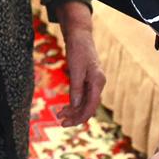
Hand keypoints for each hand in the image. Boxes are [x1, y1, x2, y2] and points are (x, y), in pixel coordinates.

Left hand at [56, 7, 104, 127]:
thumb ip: (76, 87)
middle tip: (61, 122)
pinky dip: (74, 103)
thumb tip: (75, 105)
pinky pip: (83, 96)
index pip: (91, 105)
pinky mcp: (88, 80)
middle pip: (89, 107)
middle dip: (76, 116)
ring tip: (60, 115)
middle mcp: (98, 84)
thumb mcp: (75, 68)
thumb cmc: (78, 49)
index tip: (67, 123)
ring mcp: (94, 82)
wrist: (80, 35)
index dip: (80, 117)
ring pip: (85, 103)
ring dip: (74, 111)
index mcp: (98, 81)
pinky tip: (65, 107)